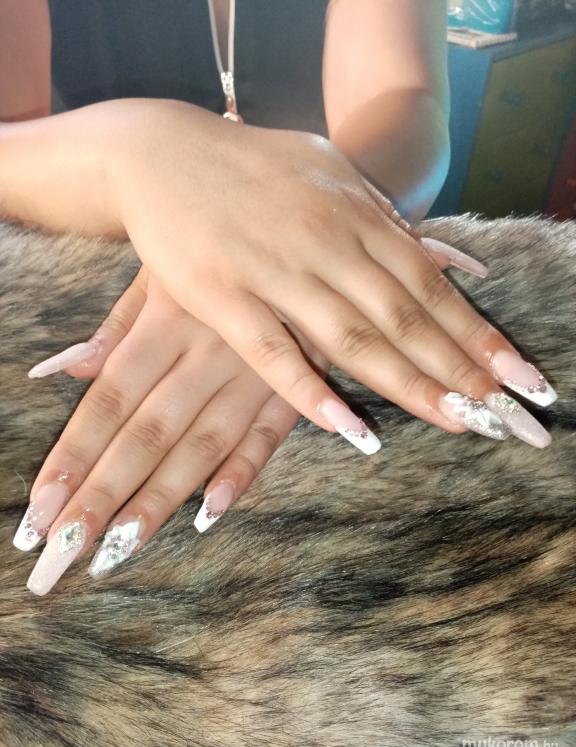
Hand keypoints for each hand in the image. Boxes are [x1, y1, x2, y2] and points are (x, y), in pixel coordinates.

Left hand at [16, 270, 327, 594]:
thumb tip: (60, 372)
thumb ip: (115, 328)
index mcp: (165, 322)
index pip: (107, 402)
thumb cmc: (215, 251)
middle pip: (146, 434)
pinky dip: (242, 472)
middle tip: (62, 555)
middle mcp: (205, 351)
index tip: (39, 514)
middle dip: (101, 497)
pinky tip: (210, 513)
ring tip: (117, 549)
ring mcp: (254, 371)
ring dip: (159, 499)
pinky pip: (269, 433)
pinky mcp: (297, 384)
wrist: (300, 226)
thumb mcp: (160, 272)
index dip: (72, 458)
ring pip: (200, 444)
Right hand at [109, 100, 554, 448]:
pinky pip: (273, 353)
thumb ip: (379, 214)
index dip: (474, 332)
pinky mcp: (221, 297)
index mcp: (353, 213)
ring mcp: (273, 271)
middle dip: (460, 369)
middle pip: (404, 317)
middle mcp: (324, 243)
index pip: (429, 283)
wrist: (162, 152)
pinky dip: (311, 392)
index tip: (514, 375)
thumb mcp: (326, 171)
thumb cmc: (251, 166)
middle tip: (506, 414)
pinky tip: (350, 428)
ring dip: (408, 385)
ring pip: (352, 339)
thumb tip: (437, 254)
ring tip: (458, 423)